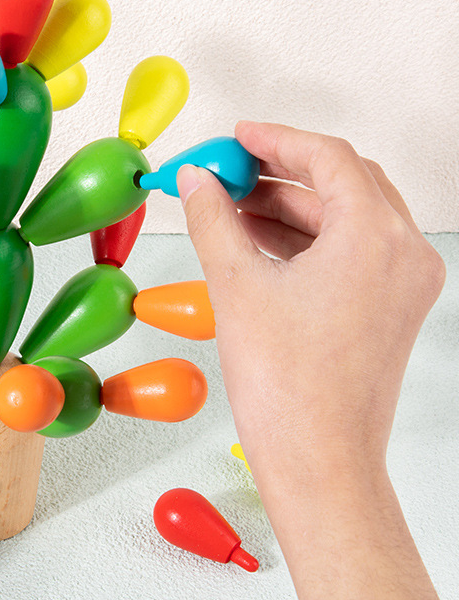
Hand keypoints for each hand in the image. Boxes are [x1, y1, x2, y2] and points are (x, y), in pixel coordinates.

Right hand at [178, 123, 458, 599]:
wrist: (318, 461)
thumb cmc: (286, 387)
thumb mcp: (236, 286)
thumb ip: (213, 219)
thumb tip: (197, 182)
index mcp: (375, 237)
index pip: (328, 158)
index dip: (275, 140)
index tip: (237, 138)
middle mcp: (403, 253)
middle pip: (342, 184)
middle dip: (281, 174)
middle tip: (228, 172)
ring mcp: (402, 283)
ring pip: (346, 219)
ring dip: (291, 208)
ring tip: (232, 208)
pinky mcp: (391, 309)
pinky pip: (350, 253)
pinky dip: (307, 241)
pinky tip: (258, 243)